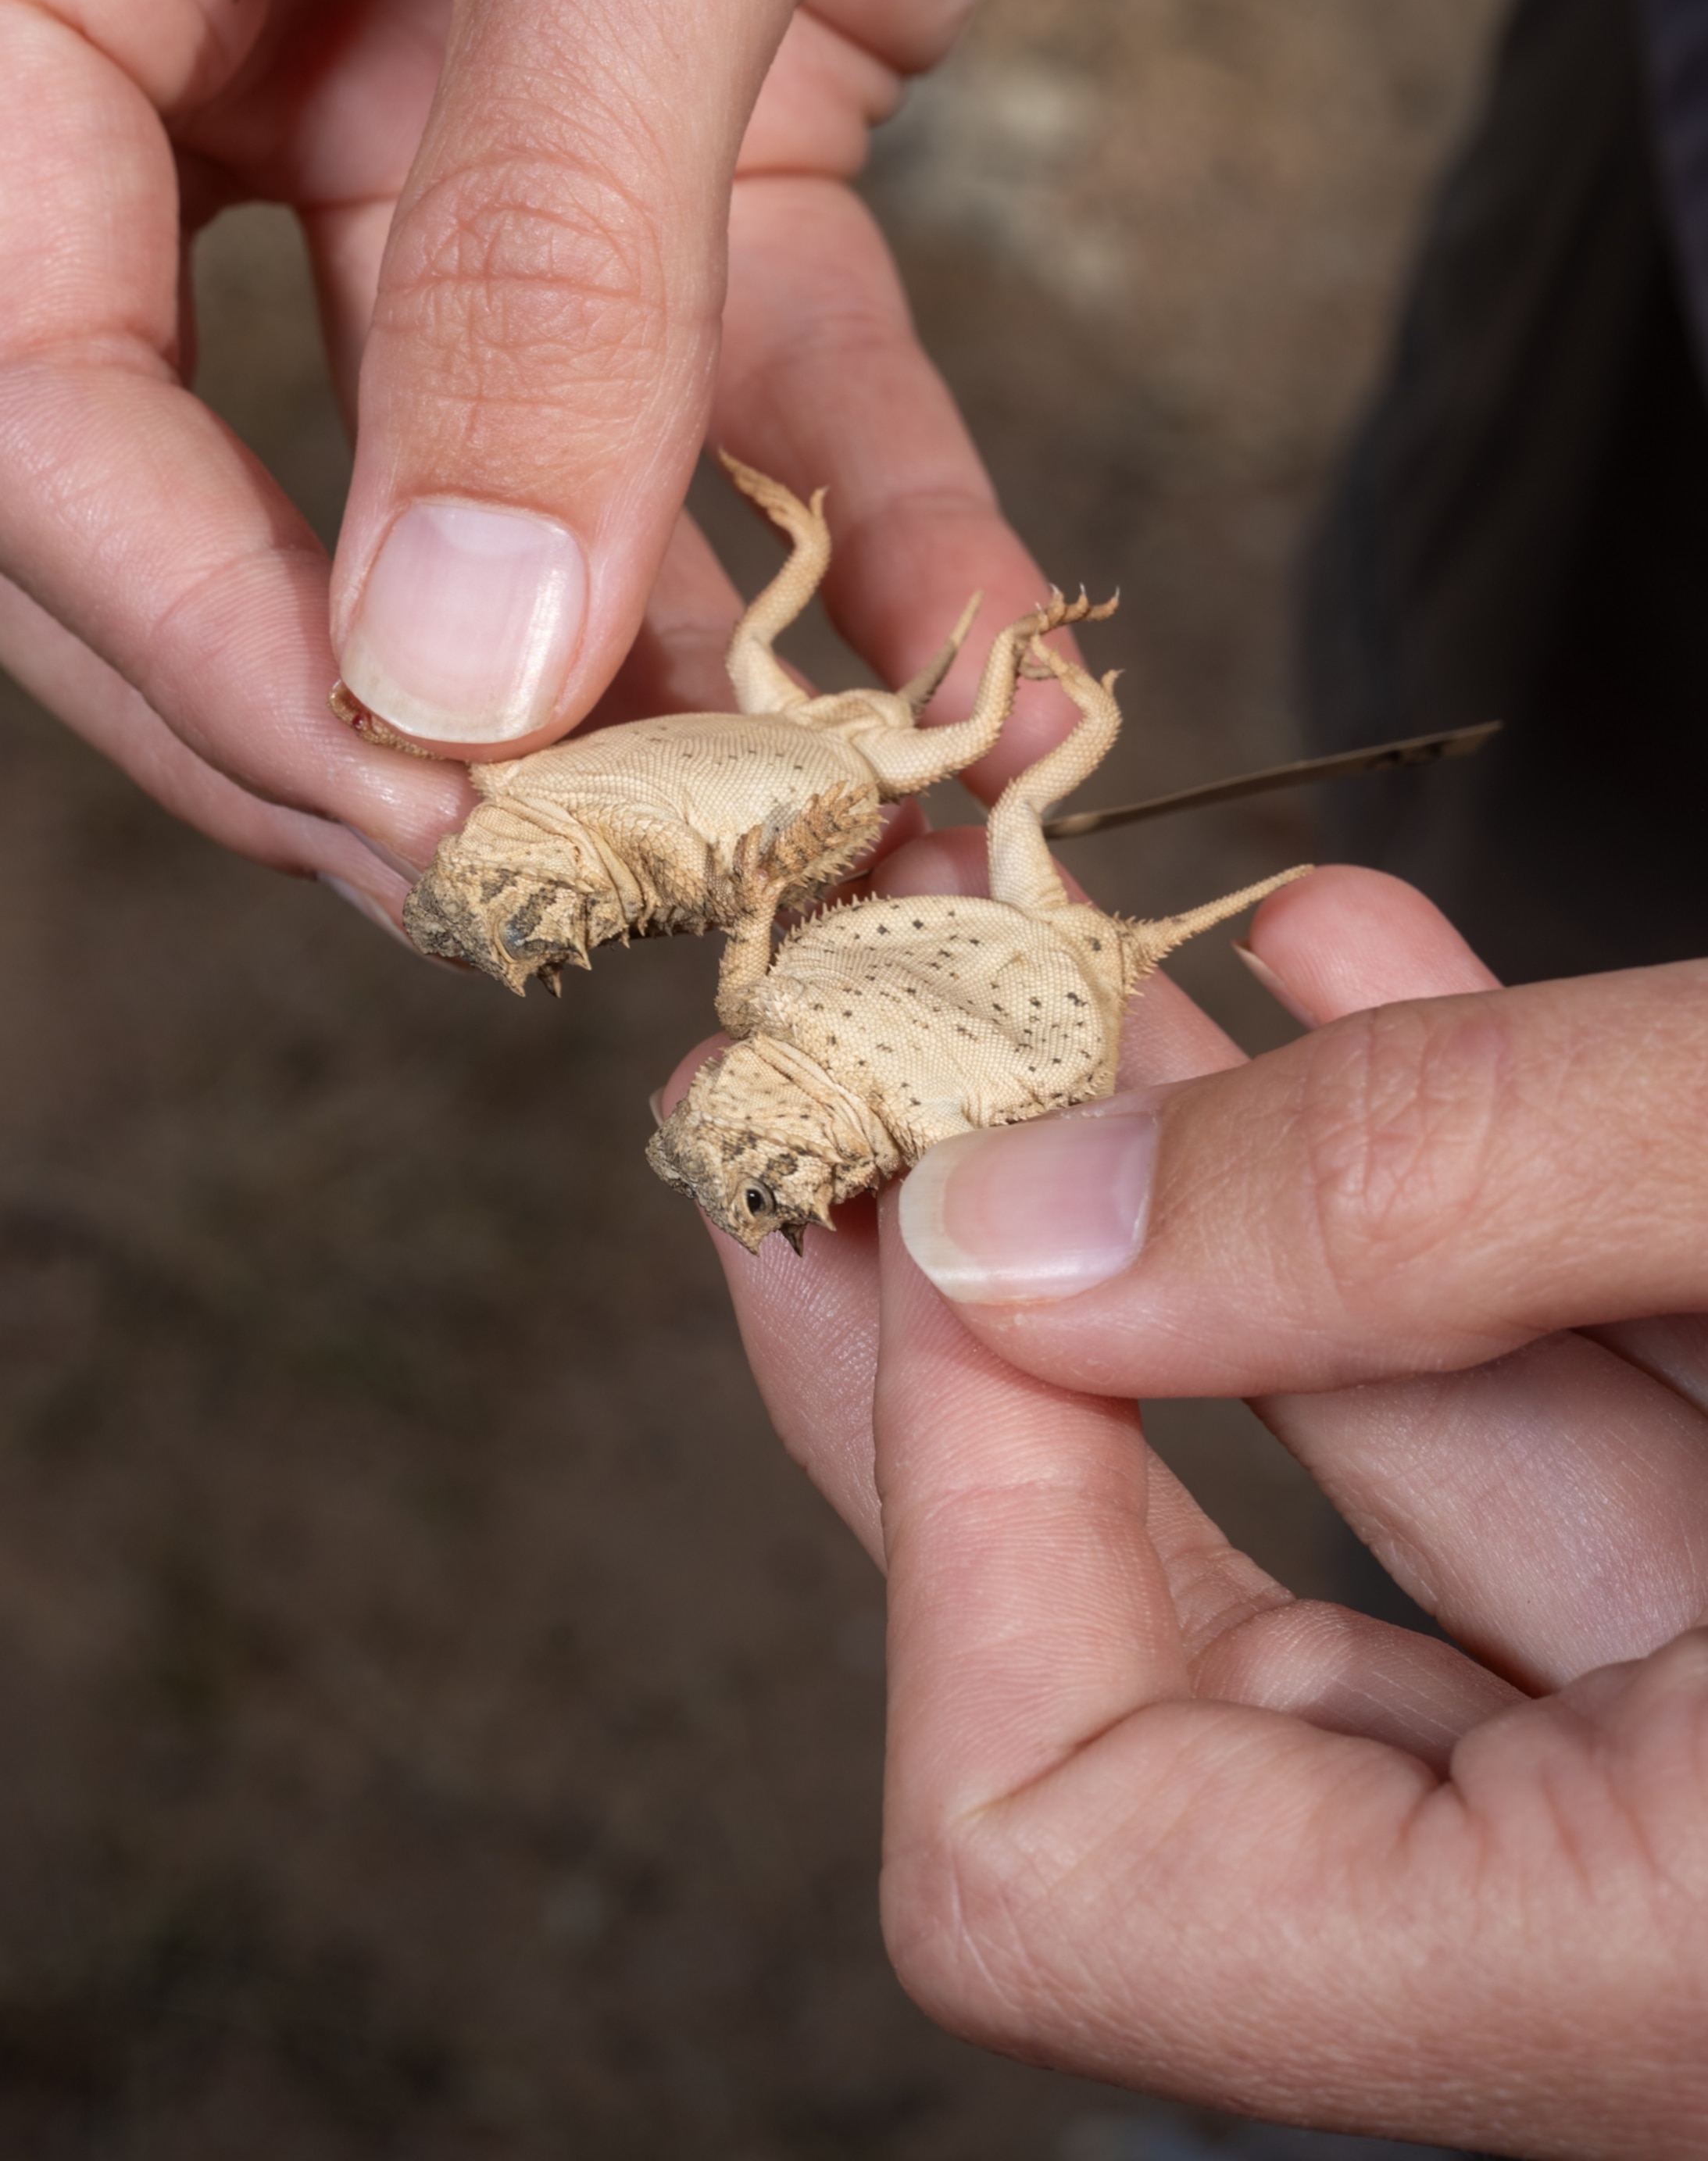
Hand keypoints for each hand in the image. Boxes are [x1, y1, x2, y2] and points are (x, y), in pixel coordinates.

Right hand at [0, 0, 1227, 930]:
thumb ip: (541, 232)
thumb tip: (458, 655)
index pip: (15, 335)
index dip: (189, 612)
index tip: (407, 804)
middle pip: (208, 441)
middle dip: (395, 689)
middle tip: (565, 884)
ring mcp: (460, 47)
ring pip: (494, 447)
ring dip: (659, 666)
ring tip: (804, 839)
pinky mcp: (698, 98)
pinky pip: (743, 364)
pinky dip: (854, 523)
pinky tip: (965, 674)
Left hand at [683, 853, 1707, 2153]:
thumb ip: (1430, 1199)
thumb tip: (1015, 1220)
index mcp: (1649, 1968)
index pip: (1060, 1863)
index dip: (945, 1503)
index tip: (936, 1193)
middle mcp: (1642, 1929)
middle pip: (1166, 1680)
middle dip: (1009, 1318)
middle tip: (863, 1057)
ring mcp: (1695, 1775)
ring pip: (1363, 1495)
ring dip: (1217, 1201)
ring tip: (1079, 966)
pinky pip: (1538, 1420)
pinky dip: (1431, 1202)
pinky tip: (1345, 978)